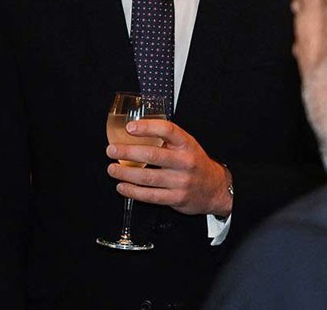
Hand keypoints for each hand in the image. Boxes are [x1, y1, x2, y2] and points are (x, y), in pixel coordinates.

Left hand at [106, 119, 232, 217]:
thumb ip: (166, 138)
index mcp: (186, 144)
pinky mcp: (176, 198)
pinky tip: (122, 186)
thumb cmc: (194, 162)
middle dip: (128, 152)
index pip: (167, 130)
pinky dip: (133, 192)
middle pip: (152, 155)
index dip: (147, 127)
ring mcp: (181, 181)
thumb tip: (135, 130)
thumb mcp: (186, 145)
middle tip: (111, 150)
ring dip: (125, 173)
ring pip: (148, 177)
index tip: (129, 127)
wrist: (215, 188)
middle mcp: (185, 161)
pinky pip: (150, 196)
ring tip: (112, 169)